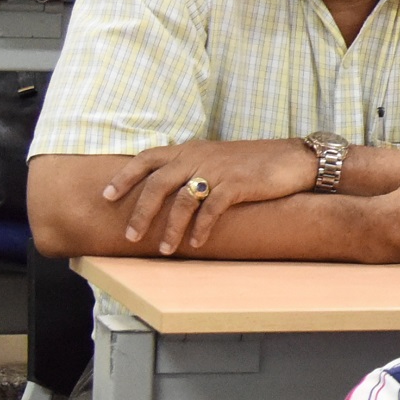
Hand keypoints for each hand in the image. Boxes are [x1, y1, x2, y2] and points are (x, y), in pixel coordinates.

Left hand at [103, 138, 316, 251]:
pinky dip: (201, 227)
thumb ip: (191, 168)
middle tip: (131, 236)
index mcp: (190, 149)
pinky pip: (212, 208)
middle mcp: (198, 156)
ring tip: (166, 250)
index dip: (124, 177)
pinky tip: (197, 243)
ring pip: (182, 200)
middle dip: (141, 212)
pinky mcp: (237, 184)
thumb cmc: (254, 162)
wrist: (293, 158)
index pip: (147, 158)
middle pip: (158, 184)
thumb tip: (167, 190)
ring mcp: (218, 170)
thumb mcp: (216, 157)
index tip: (106, 196)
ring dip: (170, 228)